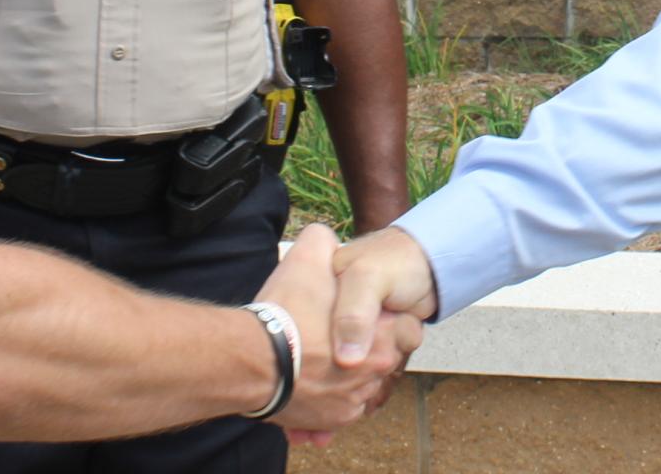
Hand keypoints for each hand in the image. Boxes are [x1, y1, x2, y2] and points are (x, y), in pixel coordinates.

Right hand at [255, 225, 421, 437]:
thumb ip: (323, 241)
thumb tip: (324, 237)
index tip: (368, 314)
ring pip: (355, 387)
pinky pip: (333, 414)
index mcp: (383, 337)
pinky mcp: (330, 423)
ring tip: (314, 363)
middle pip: (381, 359)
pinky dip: (321, 405)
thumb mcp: (307, 258)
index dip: (387, 317)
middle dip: (363, 350)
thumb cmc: (285, 312)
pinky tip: (304, 391)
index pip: (409, 328)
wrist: (251, 362)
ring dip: (341, 379)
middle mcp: (374, 375)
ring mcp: (352, 403)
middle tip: (334, 337)